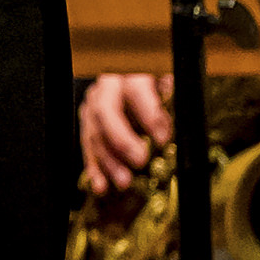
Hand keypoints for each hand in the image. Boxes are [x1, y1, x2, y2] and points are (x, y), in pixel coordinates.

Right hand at [79, 72, 167, 192]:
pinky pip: (87, 147)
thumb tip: (172, 115)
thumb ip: (170, 99)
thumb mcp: (168, 88)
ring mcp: (94, 105)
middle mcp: (107, 88)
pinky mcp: (89, 124)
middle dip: (121, 138)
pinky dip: (94, 168)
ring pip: (94, 132)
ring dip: (108, 159)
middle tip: (139, 160)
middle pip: (105, 110)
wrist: (138, 88)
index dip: (148, 114)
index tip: (162, 138)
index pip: (136, 90)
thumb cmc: (157, 89)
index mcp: (130, 74)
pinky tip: (101, 185)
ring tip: (124, 181)